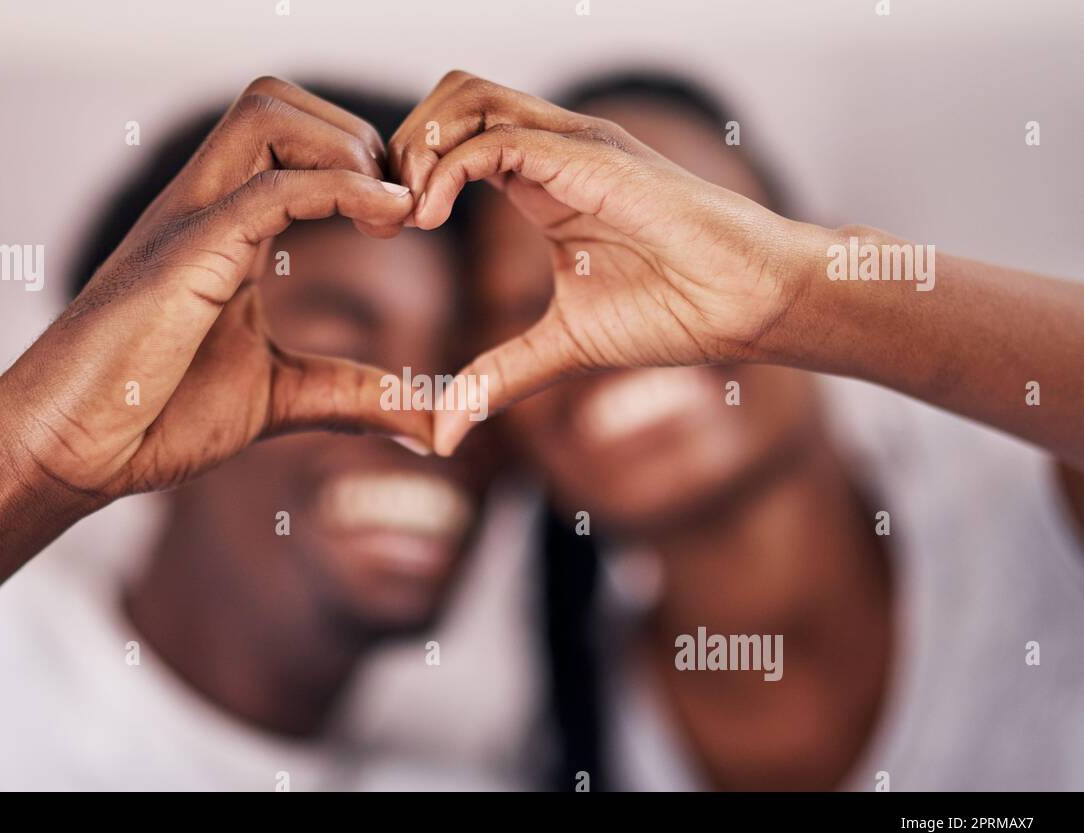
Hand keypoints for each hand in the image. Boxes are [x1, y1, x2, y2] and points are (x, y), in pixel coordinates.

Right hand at [0, 77, 424, 501]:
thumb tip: (432, 427)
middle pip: (275, 101)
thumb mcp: (278, 398)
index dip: (358, 158)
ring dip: (346, 146)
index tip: (406, 217)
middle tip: (399, 208)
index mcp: (222, 230)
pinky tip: (385, 221)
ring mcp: (188, 223)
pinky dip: (338, 189)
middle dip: (355, 135)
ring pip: (265, 113)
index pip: (288, 139)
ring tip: (391, 212)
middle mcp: (202, 208)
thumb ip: (352, 395)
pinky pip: (267, 189)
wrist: (67, 451)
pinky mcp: (183, 256)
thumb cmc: (153, 418)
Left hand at [388, 71, 817, 453]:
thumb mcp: (561, 349)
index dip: (407, 172)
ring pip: (467, 96)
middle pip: (450, 97)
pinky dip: (449, 169)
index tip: (386, 232)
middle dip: (401, 147)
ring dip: (421, 147)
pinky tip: (432, 219)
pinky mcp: (591, 158)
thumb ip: (499, 377)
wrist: (747, 304)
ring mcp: (573, 145)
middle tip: (387, 219)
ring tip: (409, 215)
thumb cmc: (674, 312)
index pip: (453, 135)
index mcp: (541, 181)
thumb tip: (446, 434)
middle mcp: (553, 149)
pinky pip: (499, 138)